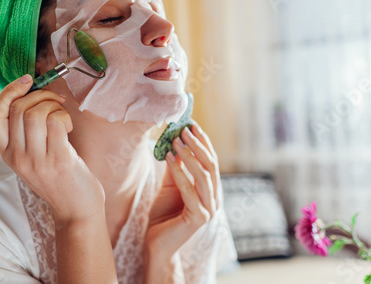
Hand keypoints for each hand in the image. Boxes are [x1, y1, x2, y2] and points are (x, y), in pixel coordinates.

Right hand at [0, 74, 104, 224]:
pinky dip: (64, 116)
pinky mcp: (57, 160)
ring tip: (63, 117)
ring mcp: (36, 160)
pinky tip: (68, 128)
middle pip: (16, 109)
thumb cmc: (60, 178)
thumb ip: (27, 134)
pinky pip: (55, 121)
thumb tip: (32, 95)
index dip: (8, 92)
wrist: (76, 209)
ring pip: (34, 113)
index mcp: (7, 154)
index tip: (27, 81)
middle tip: (56, 101)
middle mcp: (17, 157)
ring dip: (53, 105)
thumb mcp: (34, 158)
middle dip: (40, 95)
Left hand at [145, 123, 221, 259]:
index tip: (192, 126)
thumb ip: (176, 167)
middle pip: (211, 166)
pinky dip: (179, 172)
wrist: (156, 244)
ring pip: (204, 176)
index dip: (203, 143)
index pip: (211, 161)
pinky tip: (169, 158)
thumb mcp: (169, 185)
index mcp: (210, 190)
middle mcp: (214, 198)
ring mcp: (209, 209)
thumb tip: (175, 142)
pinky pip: (189, 189)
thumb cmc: (163, 214)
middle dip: (198, 145)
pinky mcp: (198, 217)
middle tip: (184, 130)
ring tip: (176, 141)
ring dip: (190, 155)